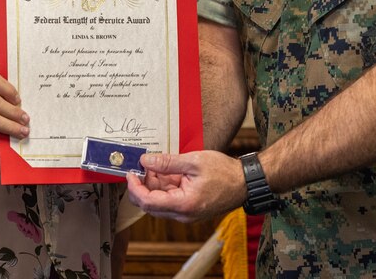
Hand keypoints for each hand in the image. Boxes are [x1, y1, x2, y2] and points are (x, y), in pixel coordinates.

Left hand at [125, 150, 245, 222]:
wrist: (245, 183)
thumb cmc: (224, 172)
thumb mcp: (193, 161)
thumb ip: (167, 162)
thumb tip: (145, 161)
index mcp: (184, 204)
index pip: (148, 202)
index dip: (134, 188)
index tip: (130, 173)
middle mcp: (183, 214)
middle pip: (151, 205)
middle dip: (142, 186)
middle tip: (142, 167)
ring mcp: (187, 214)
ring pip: (160, 202)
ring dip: (154, 185)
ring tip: (158, 165)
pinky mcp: (190, 210)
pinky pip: (170, 201)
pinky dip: (165, 187)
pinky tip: (168, 172)